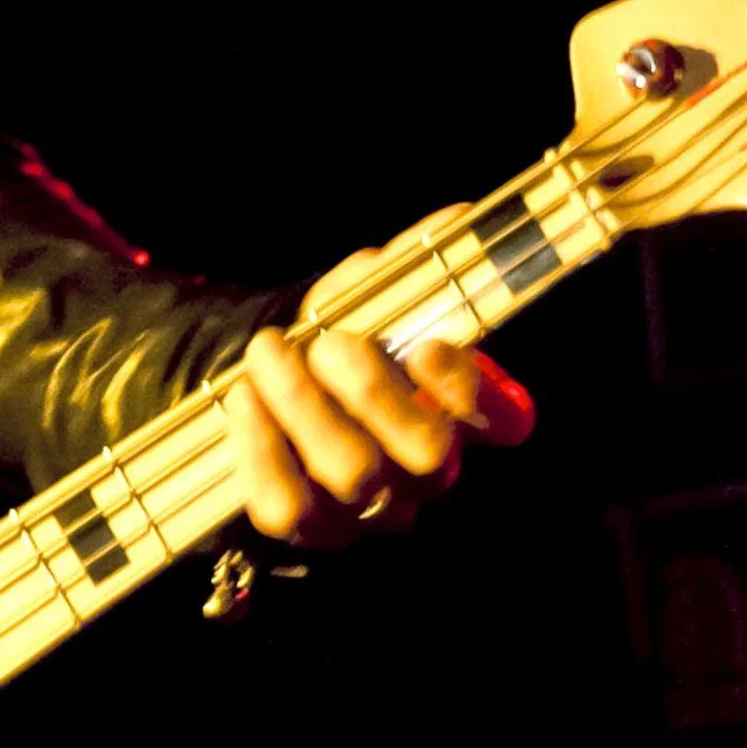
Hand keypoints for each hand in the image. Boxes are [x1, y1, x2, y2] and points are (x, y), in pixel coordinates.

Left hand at [224, 224, 534, 548]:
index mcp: (458, 414)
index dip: (470, 389)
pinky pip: (286, 504)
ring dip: (304, 404)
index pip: (502, 419)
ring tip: (268, 352)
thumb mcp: (363, 301)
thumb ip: (404, 270)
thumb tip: (457, 219)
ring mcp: (368, 509)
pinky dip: (261, 447)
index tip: (428, 345)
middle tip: (330, 343)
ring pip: (351, 473)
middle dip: (374, 392)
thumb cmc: (327, 340)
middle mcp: (425, 473)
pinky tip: (244, 400)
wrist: (260, 386)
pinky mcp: (307, 528)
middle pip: (425, 455)